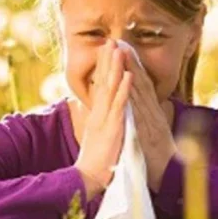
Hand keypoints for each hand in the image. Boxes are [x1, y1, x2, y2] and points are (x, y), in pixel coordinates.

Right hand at [74, 39, 133, 197]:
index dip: (104, 67)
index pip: (100, 85)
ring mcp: (105, 119)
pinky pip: (120, 105)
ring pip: (111, 88)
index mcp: (97, 114)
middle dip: (107, 60)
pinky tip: (128, 75)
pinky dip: (124, 89)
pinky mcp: (113, 127)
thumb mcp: (97, 136)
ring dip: (115, 68)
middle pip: (103, 81)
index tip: (107, 49)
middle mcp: (99, 113)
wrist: (89, 178)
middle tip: (111, 40)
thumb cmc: (96, 160)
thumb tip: (98, 111)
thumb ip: (99, 121)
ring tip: (118, 49)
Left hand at [120, 46, 177, 192]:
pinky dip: (135, 99)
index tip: (123, 49)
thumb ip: (147, 118)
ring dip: (132, 73)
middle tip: (120, 42)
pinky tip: (129, 86)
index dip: (132, 67)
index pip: (141, 85)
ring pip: (141, 94)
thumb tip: (144, 106)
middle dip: (131, 62)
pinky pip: (140, 114)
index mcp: (152, 113)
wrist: (171, 177)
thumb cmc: (159, 157)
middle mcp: (153, 113)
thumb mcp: (152, 133)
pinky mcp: (149, 134)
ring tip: (123, 55)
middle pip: (141, 84)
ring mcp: (152, 122)